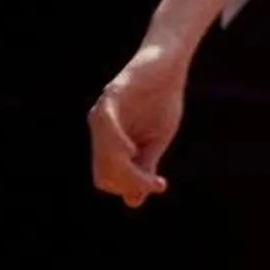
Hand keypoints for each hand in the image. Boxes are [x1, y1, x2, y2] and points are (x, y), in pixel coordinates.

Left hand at [89, 44, 188, 207]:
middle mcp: (100, 130)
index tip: (158, 185)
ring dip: (127, 171)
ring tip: (151, 175)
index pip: (107, 178)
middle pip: (104, 173)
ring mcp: (103, 113)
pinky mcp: (112, 96)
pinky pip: (106, 126)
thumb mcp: (157, 140)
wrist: (169, 67)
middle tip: (156, 184)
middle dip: (130, 184)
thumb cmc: (162, 101)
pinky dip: (117, 143)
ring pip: (105, 156)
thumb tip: (133, 202)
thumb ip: (145, 166)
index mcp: (109, 142)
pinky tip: (132, 150)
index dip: (129, 187)